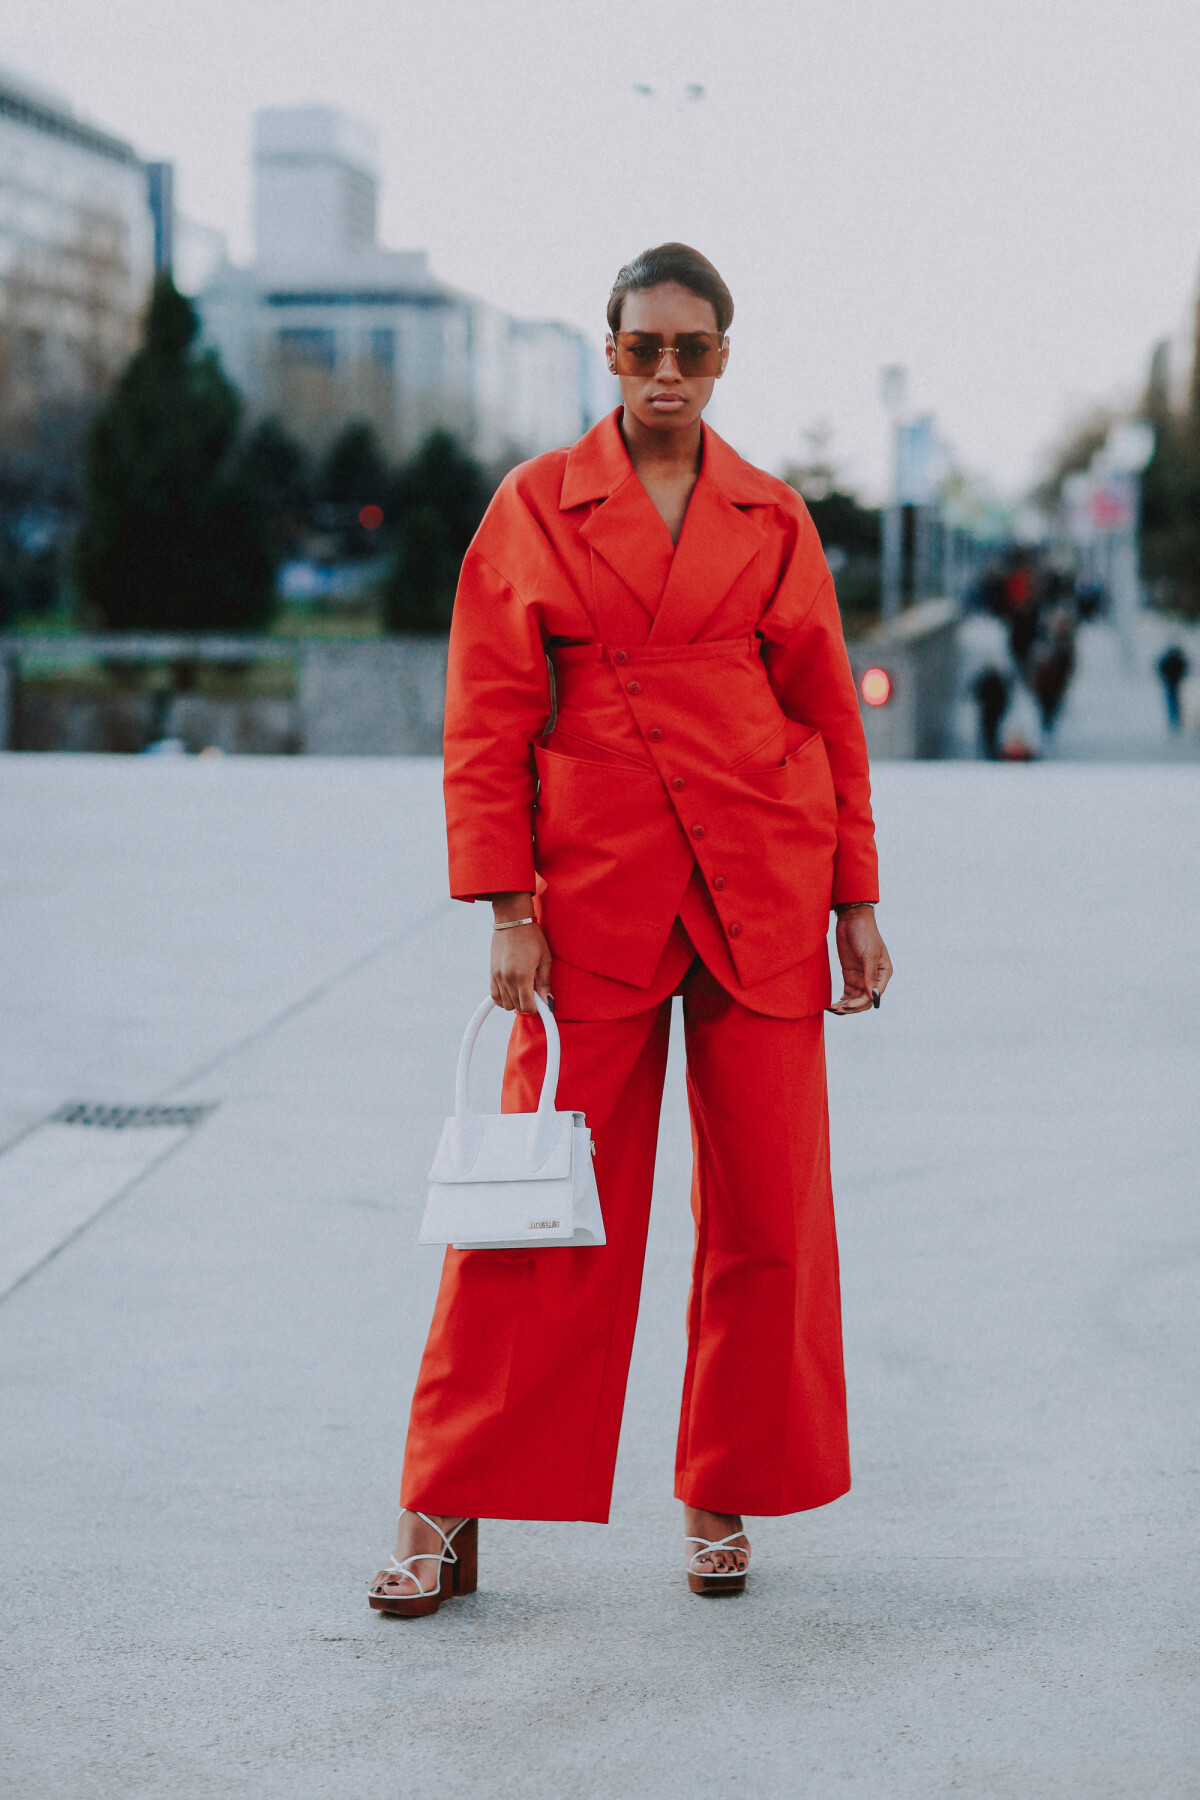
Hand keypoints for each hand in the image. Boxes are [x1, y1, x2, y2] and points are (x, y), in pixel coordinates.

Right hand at [488, 893, 552, 1012]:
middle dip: (527, 1004)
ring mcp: (497, 976)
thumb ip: (545, 983)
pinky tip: (512, 991)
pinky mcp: (491, 972)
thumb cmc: (532, 937)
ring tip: (524, 990)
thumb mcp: (544, 959)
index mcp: (522, 976)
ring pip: (505, 1004)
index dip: (536, 1008)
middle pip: (516, 1006)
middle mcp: (507, 978)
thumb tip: (549, 1003)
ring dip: (515, 1002)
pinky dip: (503, 998)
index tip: (541, 1002)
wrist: (513, 920)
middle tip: (535, 993)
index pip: (527, 1006)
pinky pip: (495, 995)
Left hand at [830, 906, 892, 1014]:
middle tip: (837, 1010)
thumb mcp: (869, 954)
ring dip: (846, 1005)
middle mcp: (874, 978)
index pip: (874, 995)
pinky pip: (848, 992)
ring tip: (833, 1009)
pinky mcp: (850, 974)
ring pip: (855, 998)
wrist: (851, 919)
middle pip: (864, 1000)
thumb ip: (870, 975)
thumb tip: (874, 996)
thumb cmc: (864, 933)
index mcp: (883, 973)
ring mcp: (861, 977)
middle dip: (852, 1007)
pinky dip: (842, 999)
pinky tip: (834, 1004)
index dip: (861, 1003)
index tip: (847, 1006)